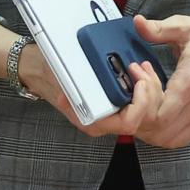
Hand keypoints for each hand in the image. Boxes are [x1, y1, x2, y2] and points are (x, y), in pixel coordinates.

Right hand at [19, 42, 157, 138]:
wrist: (39, 71)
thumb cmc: (48, 74)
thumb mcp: (58, 78)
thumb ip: (68, 89)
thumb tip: (70, 95)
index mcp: (93, 121)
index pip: (129, 123)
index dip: (140, 103)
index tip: (138, 80)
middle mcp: (106, 121)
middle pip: (143, 116)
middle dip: (150, 91)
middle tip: (141, 67)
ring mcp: (112, 113)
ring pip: (145, 109)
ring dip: (151, 87)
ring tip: (142, 65)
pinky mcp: (117, 103)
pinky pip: (139, 100)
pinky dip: (145, 85)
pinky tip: (141, 69)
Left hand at [130, 10, 189, 148]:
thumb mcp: (185, 26)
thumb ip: (157, 29)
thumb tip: (137, 23)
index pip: (157, 117)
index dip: (139, 103)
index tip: (138, 76)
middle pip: (159, 133)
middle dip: (140, 116)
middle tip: (137, 90)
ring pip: (170, 140)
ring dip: (151, 126)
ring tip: (147, 100)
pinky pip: (184, 136)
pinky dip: (166, 130)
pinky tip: (162, 107)